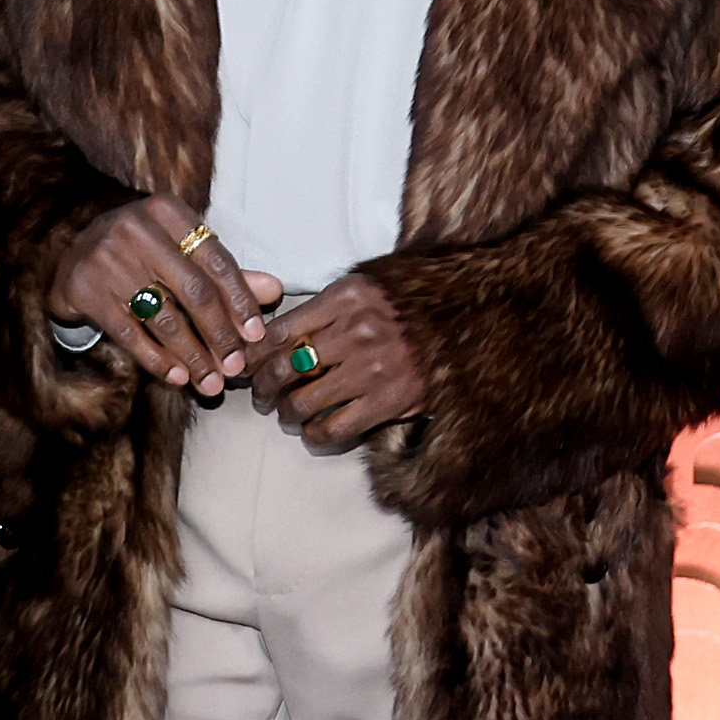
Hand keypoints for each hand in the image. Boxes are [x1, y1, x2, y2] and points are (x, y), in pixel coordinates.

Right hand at [52, 197, 280, 396]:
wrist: (73, 256)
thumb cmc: (142, 252)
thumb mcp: (181, 251)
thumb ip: (226, 273)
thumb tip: (274, 290)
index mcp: (168, 212)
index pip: (217, 261)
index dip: (241, 301)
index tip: (256, 335)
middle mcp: (136, 229)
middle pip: (194, 291)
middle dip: (220, 335)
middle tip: (235, 367)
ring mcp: (107, 259)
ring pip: (164, 317)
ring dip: (193, 356)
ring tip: (211, 383)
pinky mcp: (85, 290)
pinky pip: (131, 333)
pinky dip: (158, 359)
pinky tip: (178, 377)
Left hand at [251, 271, 427, 452]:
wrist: (472, 321)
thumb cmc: (414, 302)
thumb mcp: (369, 284)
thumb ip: (327, 304)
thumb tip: (274, 332)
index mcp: (346, 297)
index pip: (278, 331)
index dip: (254, 354)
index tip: (247, 365)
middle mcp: (356, 330)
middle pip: (283, 368)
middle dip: (262, 388)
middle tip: (261, 396)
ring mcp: (373, 368)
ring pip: (302, 402)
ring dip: (286, 414)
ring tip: (288, 414)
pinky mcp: (389, 400)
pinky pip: (334, 427)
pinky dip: (315, 435)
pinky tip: (314, 432)